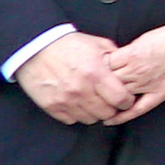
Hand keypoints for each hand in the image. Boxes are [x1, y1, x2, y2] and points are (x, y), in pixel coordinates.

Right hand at [17, 32, 131, 126]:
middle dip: (112, 108)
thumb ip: (116, 58)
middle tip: (109, 101)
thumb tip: (129, 68)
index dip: (127, 101)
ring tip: (93, 102)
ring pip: (89, 119)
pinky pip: (71, 120)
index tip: (125, 98)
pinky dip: (76, 114)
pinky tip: (77, 103)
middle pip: (106, 113)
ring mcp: (65, 100)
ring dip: (94, 113)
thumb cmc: (68, 45)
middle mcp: (81, 90)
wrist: (35, 47)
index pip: (120, 99)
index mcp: (96, 74)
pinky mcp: (51, 106)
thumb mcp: (97, 45)